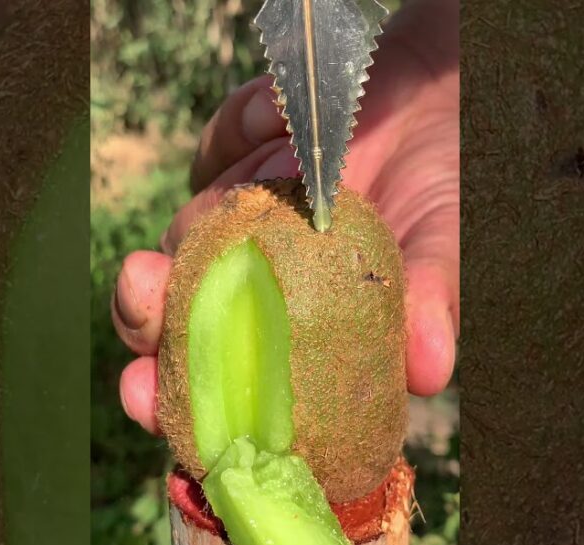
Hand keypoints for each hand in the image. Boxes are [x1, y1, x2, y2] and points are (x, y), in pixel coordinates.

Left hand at [112, 0, 460, 434]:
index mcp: (292, 333)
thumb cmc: (439, 184)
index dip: (174, 409)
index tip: (144, 401)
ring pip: (182, 233)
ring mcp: (227, 226)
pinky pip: (215, 151)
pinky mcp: (224, 159)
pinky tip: (287, 122)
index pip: (219, 392)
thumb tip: (432, 372)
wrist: (432, 95)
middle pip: (165, 324)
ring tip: (283, 166)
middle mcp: (247, 289)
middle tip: (146, 283)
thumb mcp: (442, 241)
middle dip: (141, 313)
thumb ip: (431, 299)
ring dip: (224, 198)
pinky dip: (247, 132)